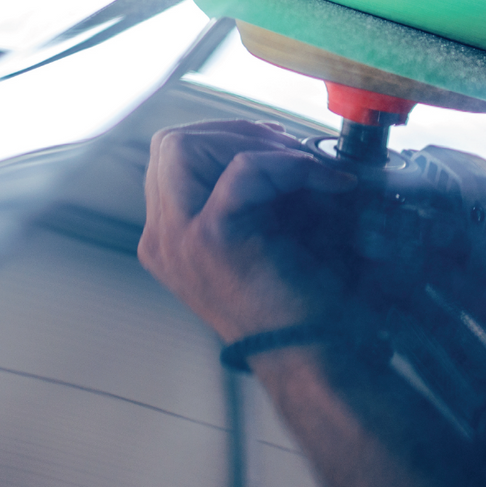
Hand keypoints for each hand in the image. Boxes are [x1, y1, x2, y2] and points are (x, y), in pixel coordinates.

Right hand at [139, 121, 357, 344]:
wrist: (312, 355)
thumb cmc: (297, 303)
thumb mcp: (257, 238)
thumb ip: (244, 194)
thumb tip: (270, 139)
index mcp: (167, 240)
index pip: (170, 158)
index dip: (222, 138)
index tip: (273, 144)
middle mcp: (161, 240)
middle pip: (169, 145)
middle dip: (232, 131)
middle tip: (286, 147)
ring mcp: (177, 241)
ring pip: (184, 147)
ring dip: (250, 142)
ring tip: (300, 165)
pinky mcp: (211, 239)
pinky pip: (242, 168)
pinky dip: (288, 163)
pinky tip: (324, 180)